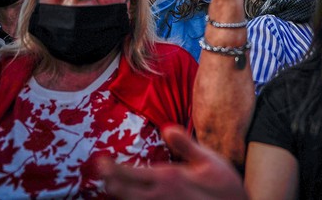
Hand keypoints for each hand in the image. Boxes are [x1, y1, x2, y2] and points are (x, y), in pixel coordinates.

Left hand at [99, 125, 246, 199]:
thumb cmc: (224, 186)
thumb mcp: (209, 160)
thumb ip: (185, 145)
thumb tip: (167, 129)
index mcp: (169, 178)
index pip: (132, 174)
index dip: (113, 169)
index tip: (100, 162)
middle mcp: (160, 197)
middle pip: (124, 192)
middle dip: (109, 182)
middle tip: (97, 171)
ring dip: (118, 195)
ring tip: (107, 186)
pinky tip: (130, 198)